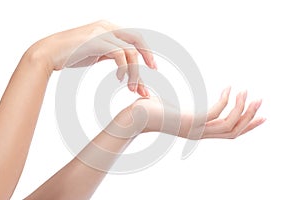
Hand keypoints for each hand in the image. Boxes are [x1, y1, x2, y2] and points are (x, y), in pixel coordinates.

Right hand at [26, 20, 155, 96]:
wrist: (48, 53)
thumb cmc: (70, 54)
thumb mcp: (94, 51)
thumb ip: (109, 52)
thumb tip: (122, 62)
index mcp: (108, 28)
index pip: (133, 37)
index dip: (145, 51)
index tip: (151, 65)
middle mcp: (107, 27)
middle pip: (137, 39)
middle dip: (148, 56)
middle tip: (154, 70)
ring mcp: (101, 32)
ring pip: (129, 51)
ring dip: (134, 71)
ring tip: (133, 88)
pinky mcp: (96, 41)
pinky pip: (119, 54)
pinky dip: (124, 68)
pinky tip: (119, 78)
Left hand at [112, 87, 264, 138]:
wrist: (132, 117)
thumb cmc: (147, 110)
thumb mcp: (167, 107)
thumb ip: (174, 106)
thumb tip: (166, 96)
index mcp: (197, 130)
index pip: (228, 133)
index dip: (246, 125)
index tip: (260, 116)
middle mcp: (199, 133)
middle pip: (233, 131)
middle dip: (249, 117)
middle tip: (260, 101)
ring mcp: (195, 129)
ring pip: (229, 124)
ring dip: (241, 108)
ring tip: (247, 92)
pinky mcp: (189, 122)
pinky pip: (215, 113)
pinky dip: (225, 101)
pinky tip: (228, 88)